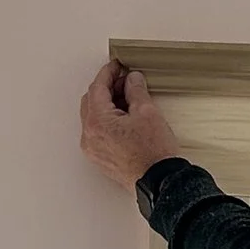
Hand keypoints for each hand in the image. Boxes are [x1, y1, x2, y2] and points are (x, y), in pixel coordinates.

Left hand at [80, 60, 183, 189]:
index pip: (97, 88)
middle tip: (126, 81)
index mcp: (97, 122)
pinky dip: (108, 120)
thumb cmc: (154, 153)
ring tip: (130, 99)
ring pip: (94, 117)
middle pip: (92, 101)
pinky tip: (125, 117)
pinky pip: (99, 132)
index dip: (109, 73)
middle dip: (108, 88)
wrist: (159, 182)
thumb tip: (132, 79)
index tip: (118, 66)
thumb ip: (135, 90)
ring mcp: (93, 150)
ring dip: (108, 104)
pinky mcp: (101, 159)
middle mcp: (89, 137)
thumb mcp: (147, 112)